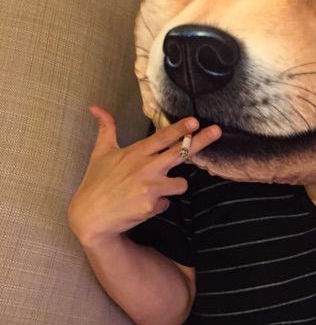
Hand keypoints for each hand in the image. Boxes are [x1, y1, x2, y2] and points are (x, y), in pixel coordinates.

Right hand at [68, 105, 220, 248]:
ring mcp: (150, 187)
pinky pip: (167, 202)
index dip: (179, 128)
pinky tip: (142, 204)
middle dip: (201, 141)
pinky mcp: (152, 206)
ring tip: (151, 189)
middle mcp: (145, 168)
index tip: (195, 121)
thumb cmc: (96, 182)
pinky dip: (158, 204)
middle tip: (217, 130)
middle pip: (180, 153)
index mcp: (135, 153)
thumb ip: (106, 128)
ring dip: (172, 186)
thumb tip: (95, 106)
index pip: (162, 137)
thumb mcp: (100, 152)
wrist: (90, 217)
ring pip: (181, 183)